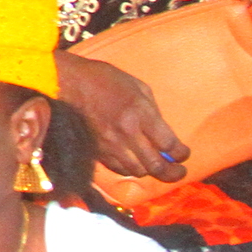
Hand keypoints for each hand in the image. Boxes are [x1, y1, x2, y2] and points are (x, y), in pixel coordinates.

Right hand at [55, 51, 190, 181]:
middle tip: (179, 172)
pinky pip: (118, 168)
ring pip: (137, 171)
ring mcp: (109, 144)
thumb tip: (162, 132)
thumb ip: (153, 111)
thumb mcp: (137, 86)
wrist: (67, 82)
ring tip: (157, 167)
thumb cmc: (104, 79)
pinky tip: (135, 162)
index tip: (183, 153)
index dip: (181, 153)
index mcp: (139, 113)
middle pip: (155, 165)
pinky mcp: (96, 150)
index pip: (168, 144)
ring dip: (150, 171)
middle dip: (173, 173)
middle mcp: (126, 133)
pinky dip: (130, 169)